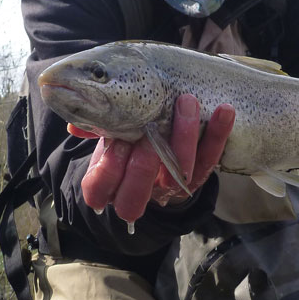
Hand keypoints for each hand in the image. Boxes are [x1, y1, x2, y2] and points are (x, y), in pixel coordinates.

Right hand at [71, 94, 234, 223]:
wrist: (162, 162)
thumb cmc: (128, 143)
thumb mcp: (110, 137)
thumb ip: (97, 129)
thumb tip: (74, 122)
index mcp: (111, 187)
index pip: (99, 190)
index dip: (108, 170)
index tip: (116, 142)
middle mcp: (140, 195)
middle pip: (136, 196)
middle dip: (143, 166)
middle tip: (148, 133)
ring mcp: (172, 188)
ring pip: (179, 178)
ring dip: (183, 138)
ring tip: (186, 103)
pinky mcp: (200, 176)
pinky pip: (211, 159)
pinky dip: (218, 134)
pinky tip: (224, 110)